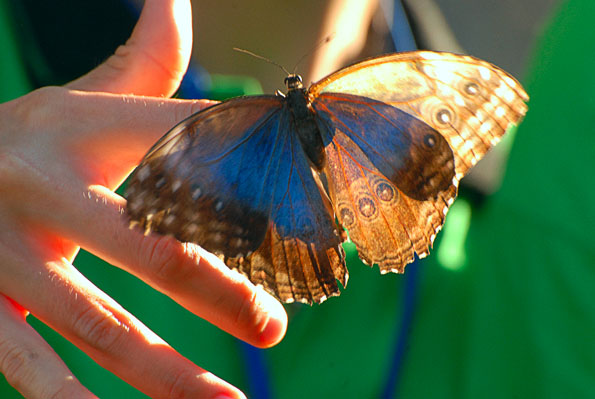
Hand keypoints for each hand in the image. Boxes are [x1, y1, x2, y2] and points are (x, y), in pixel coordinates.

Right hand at [0, 1, 286, 397]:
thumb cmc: (29, 139)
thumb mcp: (80, 98)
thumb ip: (142, 60)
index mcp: (82, 131)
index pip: (183, 138)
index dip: (249, 157)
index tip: (310, 186)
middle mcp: (44, 189)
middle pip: (150, 244)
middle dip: (218, 289)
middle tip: (276, 325)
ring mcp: (5, 255)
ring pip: (98, 323)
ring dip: (166, 371)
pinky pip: (31, 366)